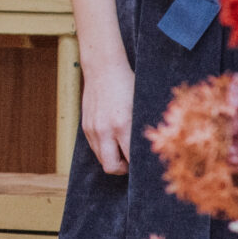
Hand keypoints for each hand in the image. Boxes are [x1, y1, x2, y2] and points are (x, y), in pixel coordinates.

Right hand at [80, 56, 135, 176]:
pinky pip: (95, 148)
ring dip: (113, 159)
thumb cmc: (127, 85)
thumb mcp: (140, 107)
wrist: (103, 68)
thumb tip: (152, 149)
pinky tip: (113, 139)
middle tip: (133, 162)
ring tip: (123, 150)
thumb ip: (142, 129)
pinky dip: (104, 149)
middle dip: (124, 170)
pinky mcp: (85, 126)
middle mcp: (104, 130)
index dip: (140, 167)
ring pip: (101, 159)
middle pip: (112, 167)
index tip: (147, 166)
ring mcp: (92, 129)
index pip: (130, 159)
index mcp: (122, 125)